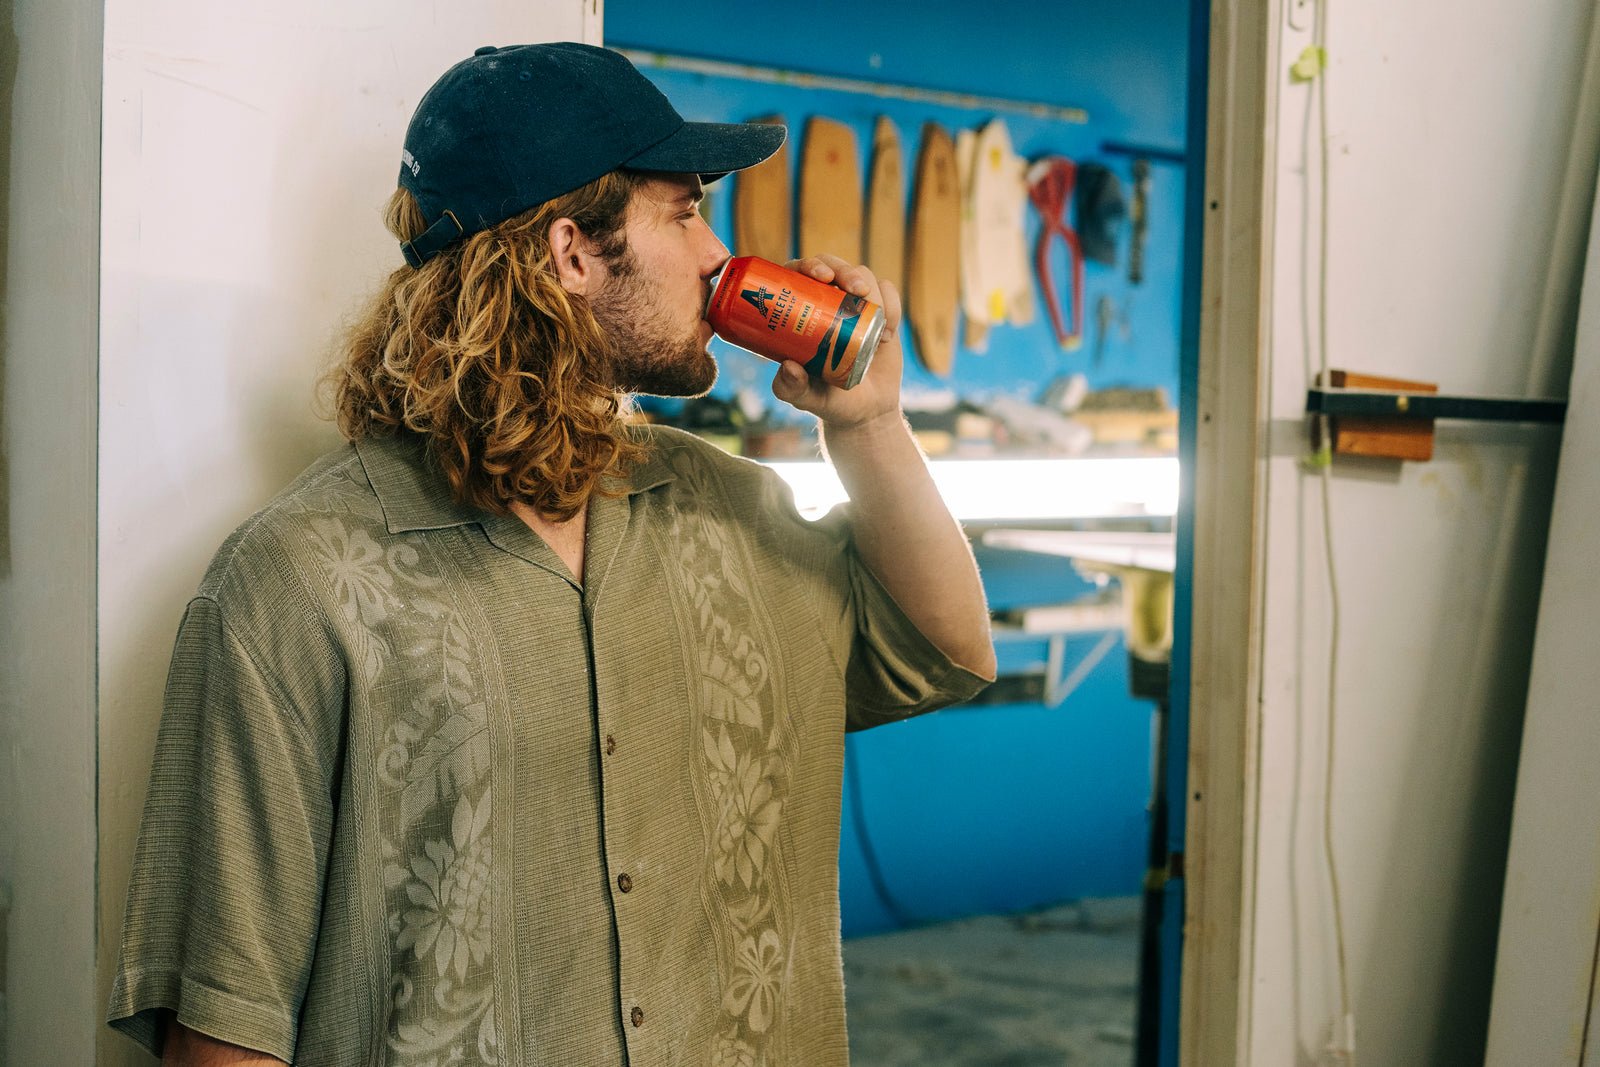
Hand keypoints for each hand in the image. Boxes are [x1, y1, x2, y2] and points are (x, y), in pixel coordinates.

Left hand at [769, 255, 904, 432]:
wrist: (867, 411)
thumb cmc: (828, 401)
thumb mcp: (805, 398)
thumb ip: (791, 388)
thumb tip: (789, 366)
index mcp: (798, 313)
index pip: (796, 274)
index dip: (807, 265)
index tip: (822, 278)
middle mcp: (824, 301)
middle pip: (831, 264)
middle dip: (845, 270)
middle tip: (857, 290)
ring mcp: (853, 304)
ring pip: (863, 275)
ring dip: (875, 295)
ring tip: (878, 332)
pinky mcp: (880, 310)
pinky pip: (889, 290)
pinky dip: (892, 306)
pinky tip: (887, 334)